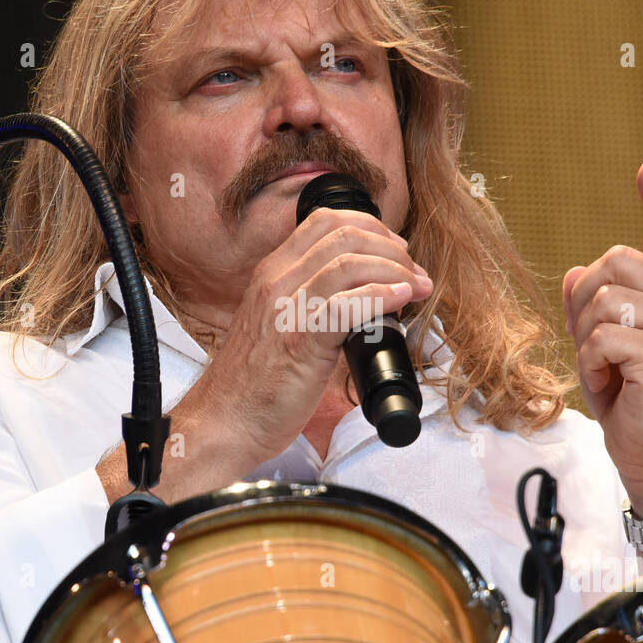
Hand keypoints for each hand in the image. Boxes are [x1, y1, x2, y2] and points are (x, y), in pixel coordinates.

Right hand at [187, 208, 432, 467]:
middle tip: (413, 271)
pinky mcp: (299, 341)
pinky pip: (346, 305)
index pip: (325, 221)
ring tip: (417, 286)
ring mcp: (285, 309)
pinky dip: (381, 296)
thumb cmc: (257, 382)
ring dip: (394, 269)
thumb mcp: (277, 322)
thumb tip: (363, 294)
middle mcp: (275, 282)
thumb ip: (309, 300)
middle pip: (343, 235)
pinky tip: (401, 300)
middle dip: (390, 247)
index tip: (396, 250)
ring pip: (348, 263)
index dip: (371, 227)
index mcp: (271, 272)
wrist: (226, 421)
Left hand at [561, 159, 642, 517]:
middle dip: (585, 303)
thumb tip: (576, 272)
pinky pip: (600, 338)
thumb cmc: (631, 393)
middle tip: (596, 344)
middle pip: (612, 262)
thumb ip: (594, 302)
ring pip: (601, 301)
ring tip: (610, 369)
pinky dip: (592, 365)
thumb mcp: (605, 339)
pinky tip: (613, 384)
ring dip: (587, 340)